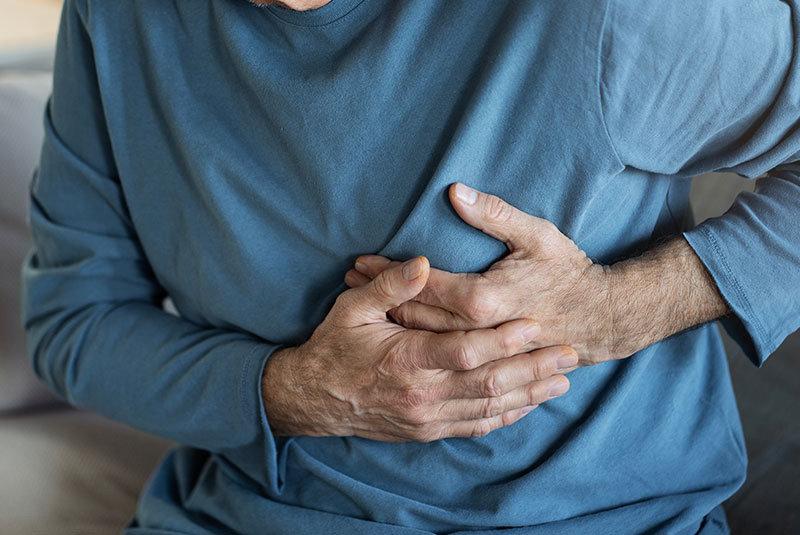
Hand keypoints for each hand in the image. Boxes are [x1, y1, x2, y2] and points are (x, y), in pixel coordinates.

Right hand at [262, 256, 576, 441]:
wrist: (313, 399)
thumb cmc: (333, 348)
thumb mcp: (352, 309)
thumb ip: (389, 285)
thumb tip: (423, 263)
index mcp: (407, 360)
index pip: (467, 350)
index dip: (504, 339)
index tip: (535, 324)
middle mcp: (423, 394)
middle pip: (490, 382)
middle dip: (532, 368)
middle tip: (567, 353)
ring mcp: (427, 417)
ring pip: (489, 407)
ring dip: (529, 394)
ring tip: (561, 380)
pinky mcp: (428, 430)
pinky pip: (476, 426)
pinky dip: (505, 416)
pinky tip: (527, 406)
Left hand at [345, 183, 616, 366]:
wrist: (601, 319)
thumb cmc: (568, 273)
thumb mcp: (537, 235)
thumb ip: (494, 215)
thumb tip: (454, 192)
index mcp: (483, 298)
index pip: (421, 283)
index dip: (387, 271)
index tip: (357, 262)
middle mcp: (476, 331)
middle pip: (414, 315)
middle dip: (378, 297)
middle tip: (346, 283)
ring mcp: (481, 353)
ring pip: (422, 339)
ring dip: (389, 321)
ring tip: (357, 306)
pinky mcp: (487, 365)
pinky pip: (441, 359)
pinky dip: (414, 344)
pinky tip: (394, 337)